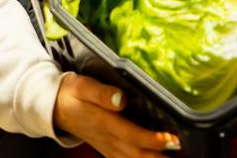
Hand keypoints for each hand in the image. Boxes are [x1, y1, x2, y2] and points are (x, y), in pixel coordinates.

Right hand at [53, 74, 180, 157]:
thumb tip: (120, 98)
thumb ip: (102, 93)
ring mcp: (109, 146)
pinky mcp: (108, 149)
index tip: (172, 139)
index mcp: (105, 123)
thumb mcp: (83, 85)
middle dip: (161, 157)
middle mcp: (109, 139)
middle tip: (182, 153)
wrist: (54, 107)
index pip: (133, 135)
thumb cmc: (72, 93)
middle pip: (139, 154)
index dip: (154, 140)